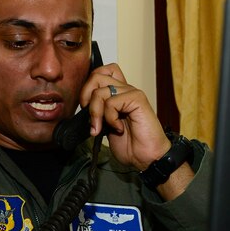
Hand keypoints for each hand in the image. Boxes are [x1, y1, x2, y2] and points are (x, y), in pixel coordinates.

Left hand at [79, 63, 194, 198]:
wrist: (146, 158)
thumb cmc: (131, 146)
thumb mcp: (106, 127)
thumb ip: (98, 113)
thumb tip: (83, 107)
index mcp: (118, 94)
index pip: (100, 72)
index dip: (88, 86)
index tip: (86, 107)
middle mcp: (124, 90)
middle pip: (97, 75)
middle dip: (86, 97)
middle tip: (90, 118)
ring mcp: (131, 93)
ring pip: (101, 91)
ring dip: (96, 113)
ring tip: (102, 129)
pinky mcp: (137, 99)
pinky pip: (112, 102)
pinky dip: (110, 118)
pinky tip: (118, 128)